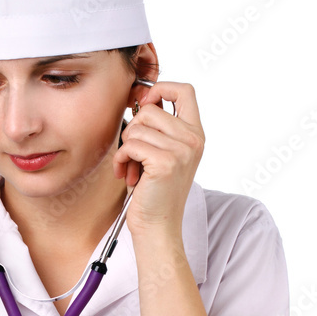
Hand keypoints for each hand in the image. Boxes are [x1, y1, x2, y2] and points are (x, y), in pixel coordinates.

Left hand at [112, 81, 204, 236]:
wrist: (158, 227)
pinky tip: (126, 175)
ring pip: (137, 128)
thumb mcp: (163, 154)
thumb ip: (159, 128)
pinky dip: (121, 160)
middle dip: (133, 131)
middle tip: (134, 155)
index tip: (145, 104)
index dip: (161, 88)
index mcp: (196, 134)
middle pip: (151, 109)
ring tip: (131, 169)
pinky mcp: (165, 162)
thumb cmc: (154, 192)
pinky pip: (130, 145)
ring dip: (125, 149)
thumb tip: (142, 98)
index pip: (185, 90)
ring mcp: (181, 151)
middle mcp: (193, 140)